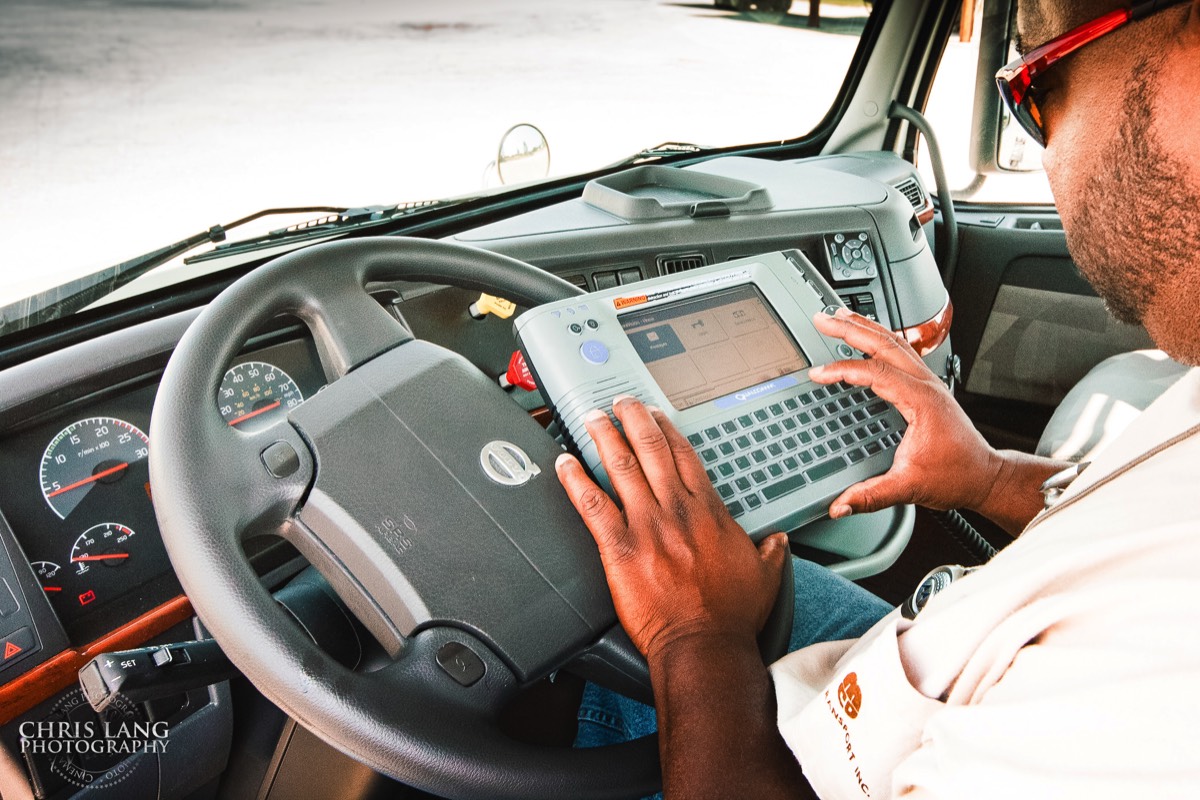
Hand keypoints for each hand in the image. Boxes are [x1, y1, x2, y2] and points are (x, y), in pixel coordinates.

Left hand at [555, 396, 788, 661]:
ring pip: (621, 468)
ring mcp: (646, 526)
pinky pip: (592, 505)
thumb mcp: (766, 576)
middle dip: (633, 420)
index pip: (685, 457)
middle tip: (620, 403)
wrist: (704, 646)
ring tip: (592, 418)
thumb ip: (770, 551)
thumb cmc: (730, 617)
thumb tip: (777, 541)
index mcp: (707, 512)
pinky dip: (576, 481)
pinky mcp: (620, 548)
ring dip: (604, 438)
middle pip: (652, 450)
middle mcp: (676, 511)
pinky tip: (564, 463)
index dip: (668, 431)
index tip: (657, 416)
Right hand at [809, 308, 1003, 518]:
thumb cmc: (957, 477)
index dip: (843, 370)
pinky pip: (901, 352)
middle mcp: (926, 384)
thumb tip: (840, 503)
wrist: (984, 477)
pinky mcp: (928, 387)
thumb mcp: (909, 488)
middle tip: (823, 319)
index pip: (875, 372)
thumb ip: (871, 496)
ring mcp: (929, 382)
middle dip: (851, 328)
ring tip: (841, 317)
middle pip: (885, 343)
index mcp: (921, 400)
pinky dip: (880, 339)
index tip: (818, 374)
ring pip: (895, 341)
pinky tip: (868, 339)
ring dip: (866, 327)